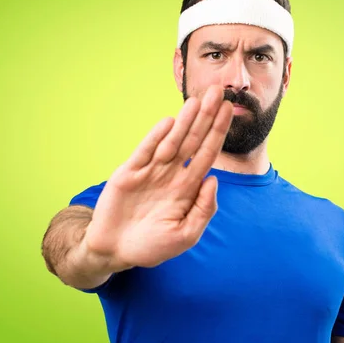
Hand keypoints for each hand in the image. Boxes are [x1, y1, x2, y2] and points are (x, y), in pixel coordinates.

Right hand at [84, 85, 232, 270]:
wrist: (115, 250)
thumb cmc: (152, 245)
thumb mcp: (185, 235)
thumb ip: (203, 209)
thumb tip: (213, 180)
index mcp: (187, 187)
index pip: (207, 154)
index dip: (217, 132)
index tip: (228, 111)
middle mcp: (171, 174)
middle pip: (193, 141)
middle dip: (205, 117)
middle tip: (217, 92)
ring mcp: (150, 171)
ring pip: (171, 142)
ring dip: (184, 122)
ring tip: (196, 101)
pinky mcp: (129, 172)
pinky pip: (145, 151)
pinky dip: (156, 137)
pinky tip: (169, 123)